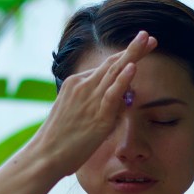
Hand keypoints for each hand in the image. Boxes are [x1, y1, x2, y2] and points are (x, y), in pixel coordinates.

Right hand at [37, 31, 156, 175]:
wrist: (44, 156)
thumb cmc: (58, 142)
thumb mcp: (73, 116)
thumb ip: (93, 107)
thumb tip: (116, 106)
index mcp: (75, 84)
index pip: (104, 69)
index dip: (123, 58)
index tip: (138, 49)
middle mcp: (82, 86)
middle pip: (111, 63)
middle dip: (133, 49)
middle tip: (149, 37)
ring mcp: (89, 100)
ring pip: (114, 72)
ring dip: (133, 54)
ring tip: (148, 40)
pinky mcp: (97, 117)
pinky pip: (112, 94)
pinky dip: (123, 80)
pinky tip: (134, 66)